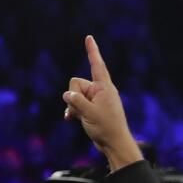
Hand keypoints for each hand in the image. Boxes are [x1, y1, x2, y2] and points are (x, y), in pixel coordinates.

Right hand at [62, 36, 142, 170]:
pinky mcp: (92, 108)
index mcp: (104, 87)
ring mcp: (95, 100)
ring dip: (72, 106)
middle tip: (82, 110)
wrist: (114, 144)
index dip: (92, 51)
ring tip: (80, 118)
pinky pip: (76, 103)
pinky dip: (73, 111)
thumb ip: (75, 100)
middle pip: (76, 84)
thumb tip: (67, 94)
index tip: (89, 37)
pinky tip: (71, 120)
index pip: (97, 65)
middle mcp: (100, 90)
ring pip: (74, 95)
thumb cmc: (106, 128)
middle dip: (73, 96)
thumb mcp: (88, 112)